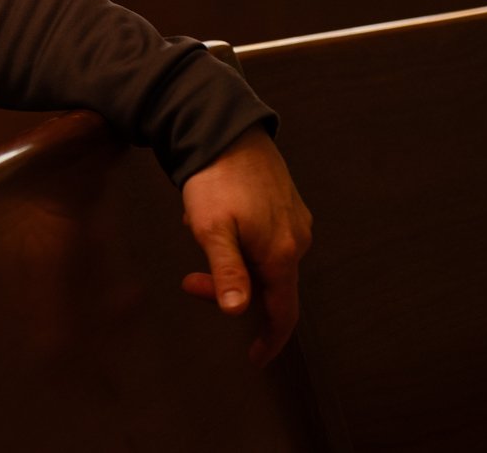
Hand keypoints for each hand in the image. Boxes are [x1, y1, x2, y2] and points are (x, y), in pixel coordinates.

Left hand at [179, 125, 312, 364]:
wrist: (226, 127)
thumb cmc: (216, 178)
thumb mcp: (212, 229)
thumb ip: (227, 271)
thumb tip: (238, 311)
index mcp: (282, 253)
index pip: (284, 312)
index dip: (270, 339)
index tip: (254, 358)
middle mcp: (296, 240)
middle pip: (268, 286)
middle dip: (229, 289)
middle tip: (189, 281)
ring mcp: (293, 220)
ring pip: (263, 259)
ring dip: (229, 260)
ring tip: (196, 233)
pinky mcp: (285, 204)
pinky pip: (264, 237)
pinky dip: (237, 240)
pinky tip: (213, 220)